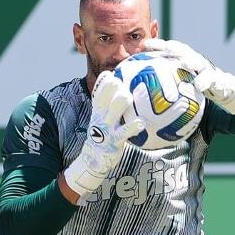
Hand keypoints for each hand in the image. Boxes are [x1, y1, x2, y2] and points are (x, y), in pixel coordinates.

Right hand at [63, 71, 144, 197]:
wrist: (93, 160)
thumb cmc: (103, 135)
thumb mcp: (101, 119)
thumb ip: (109, 106)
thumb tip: (124, 92)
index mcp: (97, 111)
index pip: (98, 92)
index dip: (104, 81)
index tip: (112, 74)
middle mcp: (100, 117)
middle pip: (105, 97)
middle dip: (114, 87)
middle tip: (124, 83)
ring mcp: (106, 128)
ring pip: (114, 111)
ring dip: (122, 102)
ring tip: (130, 97)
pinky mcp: (114, 140)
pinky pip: (125, 132)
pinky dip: (133, 126)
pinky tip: (142, 122)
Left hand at [144, 38, 234, 116]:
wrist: (230, 95)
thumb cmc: (204, 93)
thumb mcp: (186, 88)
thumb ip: (171, 88)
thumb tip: (147, 97)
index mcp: (187, 63)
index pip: (171, 51)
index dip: (158, 46)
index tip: (144, 45)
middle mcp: (197, 63)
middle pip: (182, 51)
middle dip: (170, 47)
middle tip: (158, 46)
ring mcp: (208, 70)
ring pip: (198, 62)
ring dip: (190, 60)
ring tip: (183, 62)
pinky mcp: (220, 80)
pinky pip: (212, 80)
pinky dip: (205, 80)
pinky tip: (199, 85)